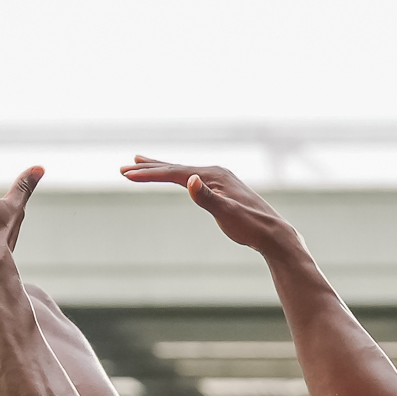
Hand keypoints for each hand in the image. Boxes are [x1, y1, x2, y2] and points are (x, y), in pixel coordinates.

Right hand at [121, 159, 301, 255]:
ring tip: (141, 162)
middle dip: (148, 168)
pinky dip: (177, 176)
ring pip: (182, 171)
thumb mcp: (226, 213)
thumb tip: (189, 179)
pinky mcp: (221, 187)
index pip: (174, 173)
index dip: (149, 174)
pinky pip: (192, 178)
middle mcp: (214, 172)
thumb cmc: (250, 226)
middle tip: (123, 168)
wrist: (273, 233)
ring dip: (160, 168)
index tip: (127, 175)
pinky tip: (176, 177)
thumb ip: (207, 197)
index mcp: (212, 175)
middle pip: (175, 168)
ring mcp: (218, 179)